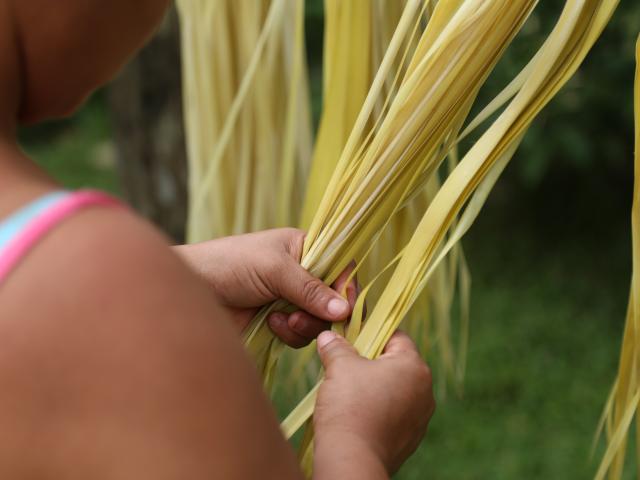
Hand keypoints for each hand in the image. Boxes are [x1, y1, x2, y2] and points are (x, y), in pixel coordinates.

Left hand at [174, 228, 357, 347]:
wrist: (191, 291)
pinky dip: (290, 335)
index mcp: (304, 248)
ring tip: (280, 319)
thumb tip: (344, 310)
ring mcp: (290, 300)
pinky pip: (301, 336)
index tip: (344, 309)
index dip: (346, 289)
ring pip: (319, 321)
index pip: (341, 268)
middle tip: (300, 317)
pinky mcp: (278, 323)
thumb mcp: (273, 269)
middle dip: (322, 313)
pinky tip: (270, 325)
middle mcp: (301, 274)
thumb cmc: (229, 264)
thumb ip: (310, 288)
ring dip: (304, 326)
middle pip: (334, 300)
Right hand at [313, 331, 434, 474]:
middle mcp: (425, 390)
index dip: (371, 332)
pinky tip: (357, 413)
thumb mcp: (339, 366)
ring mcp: (420, 417)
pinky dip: (378, 409)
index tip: (351, 337)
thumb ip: (336, 347)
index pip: (396, 336)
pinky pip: (394, 414)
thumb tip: (328, 337)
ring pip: (395, 389)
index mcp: (414, 366)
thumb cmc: (350, 406)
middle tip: (345, 363)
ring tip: (348, 391)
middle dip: (371, 361)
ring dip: (375, 386)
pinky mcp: (411, 439)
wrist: (352, 459)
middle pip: (396, 363)